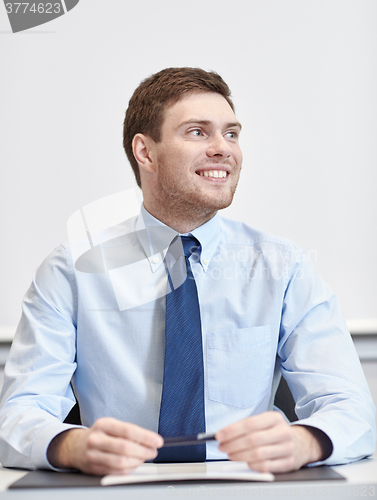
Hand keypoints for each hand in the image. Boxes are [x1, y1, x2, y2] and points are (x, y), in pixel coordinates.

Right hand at [47, 417, 163, 474]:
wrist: (75, 446)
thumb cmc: (99, 434)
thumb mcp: (111, 426)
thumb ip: (128, 432)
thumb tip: (149, 441)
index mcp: (103, 424)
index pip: (128, 431)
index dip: (145, 437)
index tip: (157, 441)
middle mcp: (96, 439)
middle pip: (125, 448)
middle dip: (144, 451)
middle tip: (153, 451)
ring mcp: (93, 455)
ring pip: (121, 462)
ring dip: (138, 462)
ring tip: (145, 457)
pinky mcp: (93, 468)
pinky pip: (116, 472)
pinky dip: (129, 469)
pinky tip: (135, 464)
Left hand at [216, 412, 330, 472]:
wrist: (302, 442)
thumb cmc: (276, 432)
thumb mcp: (266, 422)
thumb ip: (247, 426)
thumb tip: (224, 434)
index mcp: (275, 418)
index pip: (250, 423)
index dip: (232, 430)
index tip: (220, 435)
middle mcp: (283, 432)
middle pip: (252, 440)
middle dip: (233, 444)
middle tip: (222, 447)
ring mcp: (287, 448)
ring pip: (258, 454)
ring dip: (239, 456)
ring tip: (230, 455)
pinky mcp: (288, 463)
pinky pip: (266, 467)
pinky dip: (252, 466)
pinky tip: (245, 463)